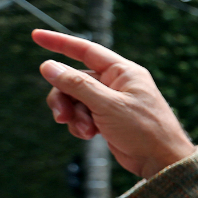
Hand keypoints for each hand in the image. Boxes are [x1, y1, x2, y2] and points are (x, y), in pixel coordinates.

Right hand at [32, 30, 195, 178]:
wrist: (162, 161)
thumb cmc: (144, 130)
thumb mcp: (107, 105)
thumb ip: (77, 85)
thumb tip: (48, 66)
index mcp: (123, 72)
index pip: (86, 50)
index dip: (60, 42)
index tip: (35, 36)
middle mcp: (117, 83)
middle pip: (74, 80)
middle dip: (64, 97)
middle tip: (61, 116)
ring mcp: (112, 101)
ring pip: (75, 100)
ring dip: (73, 115)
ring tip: (84, 131)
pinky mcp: (108, 119)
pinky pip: (82, 115)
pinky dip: (80, 125)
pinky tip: (89, 136)